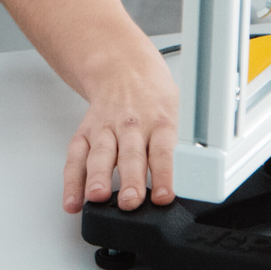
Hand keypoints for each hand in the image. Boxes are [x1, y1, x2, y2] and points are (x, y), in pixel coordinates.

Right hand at [65, 59, 179, 212]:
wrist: (122, 68)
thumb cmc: (153, 97)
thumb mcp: (179, 112)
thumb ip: (181, 147)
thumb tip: (199, 180)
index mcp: (159, 121)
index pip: (163, 151)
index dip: (164, 174)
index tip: (164, 197)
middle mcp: (131, 126)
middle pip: (131, 155)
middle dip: (130, 180)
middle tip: (130, 201)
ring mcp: (106, 129)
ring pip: (101, 154)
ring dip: (98, 177)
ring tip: (97, 197)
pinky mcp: (85, 134)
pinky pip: (75, 158)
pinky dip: (72, 181)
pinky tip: (73, 200)